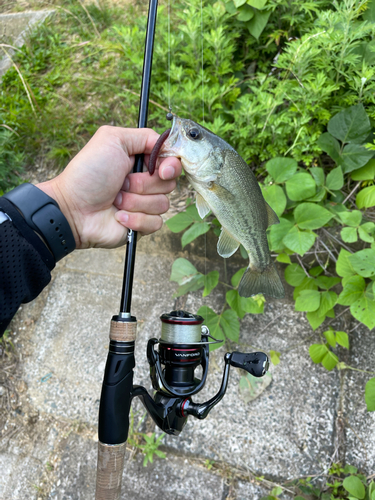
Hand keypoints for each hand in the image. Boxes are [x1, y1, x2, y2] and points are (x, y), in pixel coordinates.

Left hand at [37, 126, 181, 249]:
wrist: (73, 208)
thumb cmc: (89, 173)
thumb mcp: (113, 140)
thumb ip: (145, 136)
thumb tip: (166, 144)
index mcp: (141, 160)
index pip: (172, 161)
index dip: (171, 166)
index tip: (161, 170)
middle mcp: (145, 181)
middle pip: (170, 183)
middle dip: (144, 184)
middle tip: (122, 183)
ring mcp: (144, 204)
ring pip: (163, 204)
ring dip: (136, 201)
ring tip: (115, 200)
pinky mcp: (142, 225)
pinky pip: (155, 223)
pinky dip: (135, 219)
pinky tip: (118, 216)